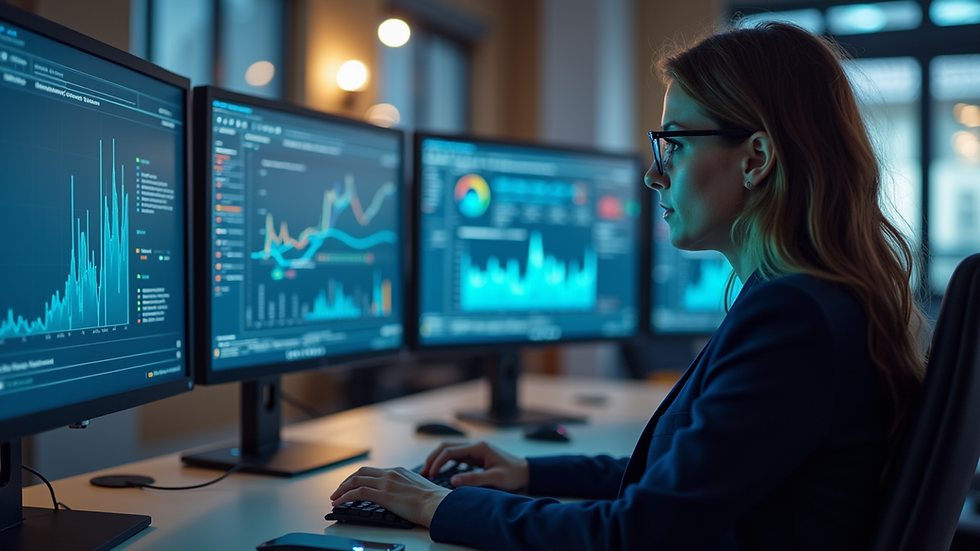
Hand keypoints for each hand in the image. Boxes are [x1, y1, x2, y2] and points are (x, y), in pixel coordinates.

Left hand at [329, 466, 449, 526]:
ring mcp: (386, 483)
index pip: (373, 471)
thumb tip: (402, 495)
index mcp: (398, 471)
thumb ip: (406, 487)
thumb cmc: (432, 500)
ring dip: (342, 489)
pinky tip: (339, 503)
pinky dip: (345, 497)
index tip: (352, 484)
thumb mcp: (418, 487)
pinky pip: (357, 493)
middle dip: (346, 481)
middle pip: (361, 472)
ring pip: (356, 480)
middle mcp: (390, 474)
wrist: (437, 503)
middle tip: (339, 490)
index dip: (359, 477)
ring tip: (334, 497)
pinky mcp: (383, 494)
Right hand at [420, 441, 528, 491]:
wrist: (527, 473)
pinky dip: (445, 463)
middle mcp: (475, 446)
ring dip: (437, 459)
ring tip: (428, 473)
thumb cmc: (514, 475)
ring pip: (449, 450)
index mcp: (478, 448)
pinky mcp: (475, 457)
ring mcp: (474, 451)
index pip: (450, 451)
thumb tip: (453, 481)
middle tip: (423, 473)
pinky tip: (440, 472)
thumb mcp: (495, 479)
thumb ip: (474, 479)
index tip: (429, 474)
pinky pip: (455, 457)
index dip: (437, 462)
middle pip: (446, 447)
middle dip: (433, 458)